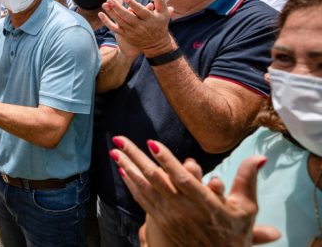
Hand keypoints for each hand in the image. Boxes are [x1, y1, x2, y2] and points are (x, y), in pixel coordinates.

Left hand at [99, 0, 175, 57]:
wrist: (156, 45)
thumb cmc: (160, 25)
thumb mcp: (164, 14)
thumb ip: (160, 1)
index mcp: (150, 19)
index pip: (141, 11)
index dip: (133, 5)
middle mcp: (141, 26)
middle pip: (128, 17)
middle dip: (118, 9)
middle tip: (110, 0)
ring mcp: (132, 32)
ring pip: (120, 22)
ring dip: (111, 13)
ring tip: (105, 4)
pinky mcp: (126, 35)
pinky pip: (115, 29)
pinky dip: (107, 22)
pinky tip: (101, 14)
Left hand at [109, 135, 280, 246]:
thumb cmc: (233, 233)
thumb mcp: (245, 208)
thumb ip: (247, 180)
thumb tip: (259, 157)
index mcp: (204, 203)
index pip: (182, 179)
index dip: (166, 161)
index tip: (152, 143)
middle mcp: (182, 208)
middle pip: (155, 179)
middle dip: (136, 157)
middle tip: (120, 139)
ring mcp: (169, 215)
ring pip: (144, 188)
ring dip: (128, 168)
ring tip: (115, 151)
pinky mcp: (161, 221)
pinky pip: (143, 200)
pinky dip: (132, 185)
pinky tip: (123, 171)